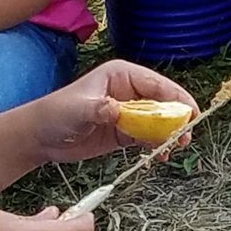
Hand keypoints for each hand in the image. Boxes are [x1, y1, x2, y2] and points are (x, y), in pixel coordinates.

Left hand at [32, 60, 198, 163]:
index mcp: (121, 75)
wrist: (40, 137)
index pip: (156, 85)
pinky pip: (147, 137)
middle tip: (185, 136)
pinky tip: (160, 156)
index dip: (176, 98)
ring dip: (169, 134)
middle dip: (177, 118)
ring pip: (159, 122)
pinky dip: (157, 146)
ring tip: (175, 148)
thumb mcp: (78, 108)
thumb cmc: (56, 113)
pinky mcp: (124, 132)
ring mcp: (128, 112)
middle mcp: (129, 91)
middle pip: (163, 103)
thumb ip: (99, 108)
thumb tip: (116, 109)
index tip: (191, 113)